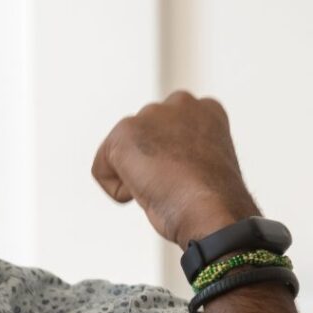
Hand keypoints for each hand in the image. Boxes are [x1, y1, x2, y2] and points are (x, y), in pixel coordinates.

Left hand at [91, 91, 261, 249]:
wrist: (210, 209)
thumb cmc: (211, 203)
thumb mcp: (202, 167)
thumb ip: (181, 153)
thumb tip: (160, 165)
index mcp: (205, 110)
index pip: (164, 136)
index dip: (170, 166)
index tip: (189, 178)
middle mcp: (180, 103)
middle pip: (139, 142)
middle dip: (149, 167)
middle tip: (175, 183)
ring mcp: (151, 114)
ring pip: (120, 155)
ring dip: (135, 178)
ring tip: (164, 186)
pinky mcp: (125, 131)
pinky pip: (101, 171)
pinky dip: (117, 191)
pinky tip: (144, 192)